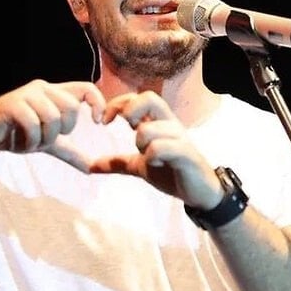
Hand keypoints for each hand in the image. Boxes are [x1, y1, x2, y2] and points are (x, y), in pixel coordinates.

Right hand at [0, 79, 106, 171]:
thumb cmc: (16, 136)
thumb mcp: (48, 144)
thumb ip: (70, 152)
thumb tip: (92, 168)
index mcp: (54, 93)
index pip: (86, 89)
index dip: (98, 104)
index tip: (98, 123)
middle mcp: (42, 88)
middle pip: (71, 108)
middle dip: (62, 131)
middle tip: (45, 139)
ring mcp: (26, 95)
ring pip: (53, 118)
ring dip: (44, 139)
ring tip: (31, 141)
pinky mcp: (12, 104)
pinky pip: (33, 124)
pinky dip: (30, 141)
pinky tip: (19, 142)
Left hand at [90, 90, 221, 209]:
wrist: (199, 193)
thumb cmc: (172, 173)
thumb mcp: (141, 167)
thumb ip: (118, 163)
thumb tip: (91, 167)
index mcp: (159, 123)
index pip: (138, 98)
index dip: (118, 104)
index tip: (104, 121)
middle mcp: (170, 124)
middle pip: (149, 98)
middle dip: (130, 111)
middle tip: (126, 130)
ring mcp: (179, 138)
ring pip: (151, 127)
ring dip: (141, 141)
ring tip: (146, 156)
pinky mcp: (186, 153)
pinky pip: (163, 146)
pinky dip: (153, 154)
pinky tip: (155, 164)